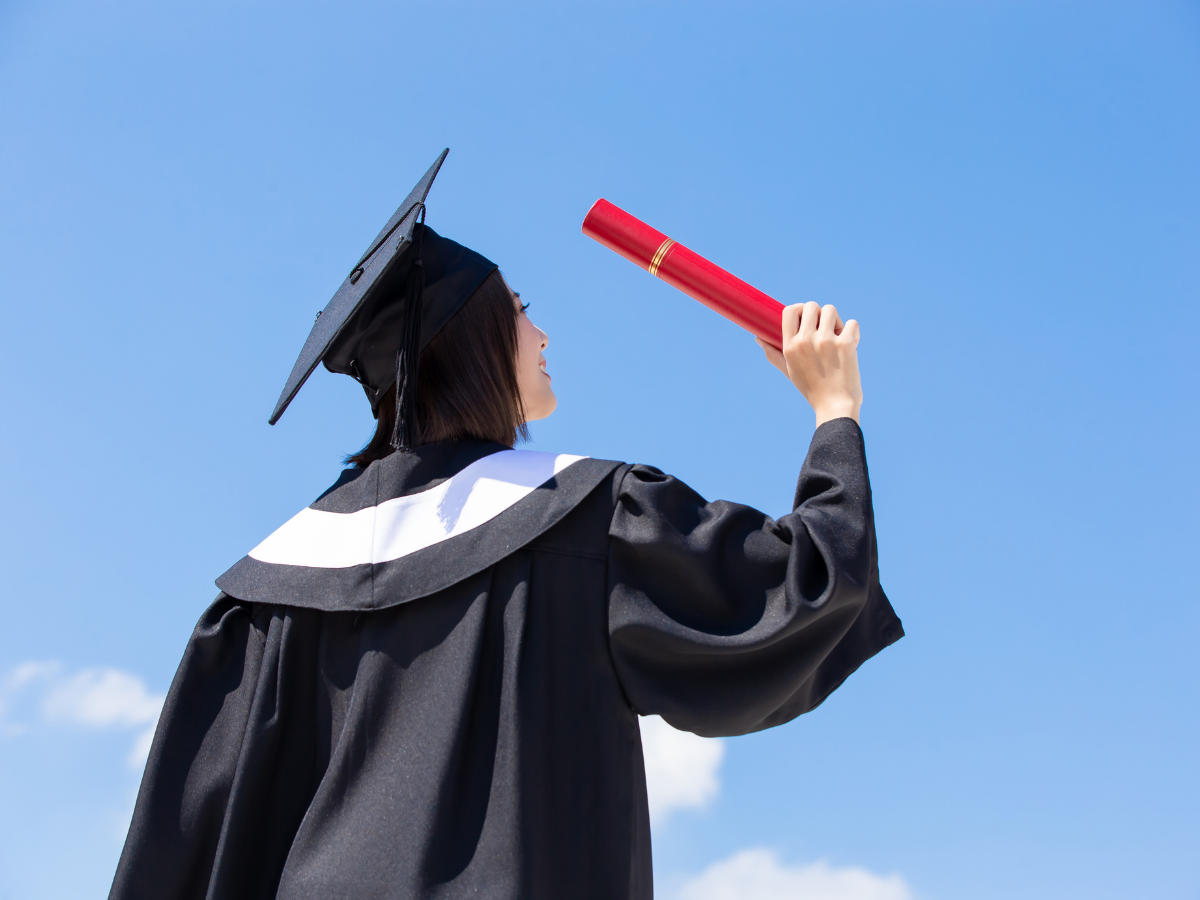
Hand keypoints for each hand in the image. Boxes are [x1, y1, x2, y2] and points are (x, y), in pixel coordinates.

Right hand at [756, 302, 862, 426]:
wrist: (835, 407)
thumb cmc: (813, 390)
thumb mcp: (789, 371)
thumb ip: (773, 354)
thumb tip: (758, 339)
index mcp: (790, 346)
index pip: (789, 311)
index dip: (799, 308)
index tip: (806, 317)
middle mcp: (806, 341)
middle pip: (811, 306)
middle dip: (819, 314)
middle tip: (825, 328)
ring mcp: (826, 341)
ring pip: (831, 310)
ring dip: (836, 320)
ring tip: (838, 335)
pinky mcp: (846, 344)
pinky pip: (851, 323)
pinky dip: (853, 331)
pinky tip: (851, 345)